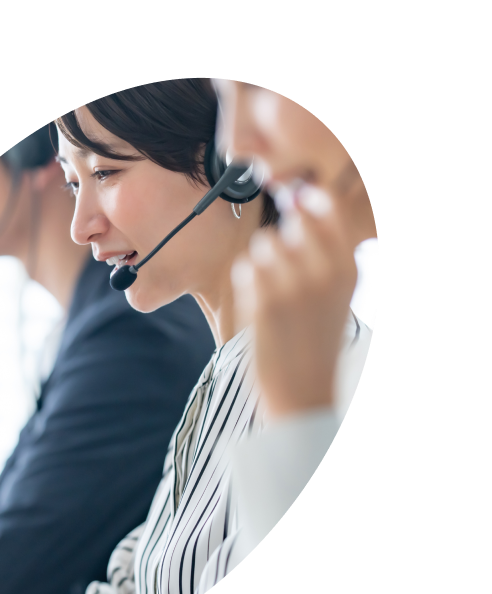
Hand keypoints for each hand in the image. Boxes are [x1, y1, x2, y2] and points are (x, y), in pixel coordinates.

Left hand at [231, 185, 358, 417]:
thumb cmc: (315, 340)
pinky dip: (247, 281)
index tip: (299, 211)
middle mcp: (325, 272)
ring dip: (262, 261)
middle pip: (293, 221)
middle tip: (283, 268)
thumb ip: (323, 252)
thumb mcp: (335, 295)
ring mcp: (296, 286)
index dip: (308, 202)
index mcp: (347, 268)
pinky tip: (260, 304)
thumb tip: (300, 202)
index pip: (330, 206)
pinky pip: (246, 266)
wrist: (302, 391)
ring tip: (272, 291)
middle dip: (283, 238)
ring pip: (265, 242)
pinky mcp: (266, 301)